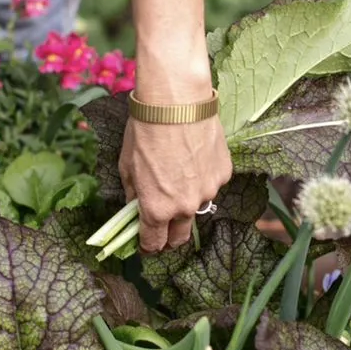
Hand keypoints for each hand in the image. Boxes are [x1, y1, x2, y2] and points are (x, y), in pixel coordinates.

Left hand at [118, 67, 232, 252]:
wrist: (176, 103)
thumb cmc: (145, 131)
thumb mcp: (127, 165)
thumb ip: (132, 194)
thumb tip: (134, 207)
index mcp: (157, 209)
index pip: (154, 243)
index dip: (147, 246)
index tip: (146, 243)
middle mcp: (185, 207)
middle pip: (179, 237)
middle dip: (169, 236)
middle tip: (163, 226)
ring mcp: (208, 191)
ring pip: (197, 208)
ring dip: (187, 202)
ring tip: (179, 175)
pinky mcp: (223, 174)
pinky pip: (211, 185)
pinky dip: (202, 179)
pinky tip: (194, 157)